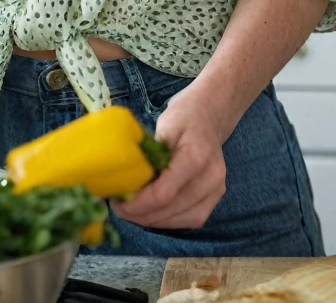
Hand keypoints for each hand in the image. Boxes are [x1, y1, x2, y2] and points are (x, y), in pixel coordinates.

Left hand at [112, 84, 226, 228]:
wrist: (208, 115)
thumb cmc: (183, 117)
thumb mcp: (161, 127)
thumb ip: (149, 156)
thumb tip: (126, 183)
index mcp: (196, 157)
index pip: (164, 193)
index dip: (139, 205)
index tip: (118, 204)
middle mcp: (211, 178)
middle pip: (172, 210)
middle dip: (141, 215)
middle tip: (119, 209)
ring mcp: (217, 190)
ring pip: (182, 220)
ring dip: (154, 221)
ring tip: (132, 213)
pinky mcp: (216, 197)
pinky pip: (191, 219)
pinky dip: (169, 220)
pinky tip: (152, 213)